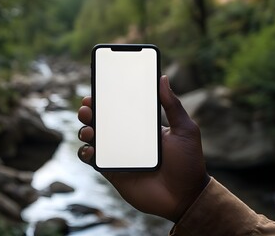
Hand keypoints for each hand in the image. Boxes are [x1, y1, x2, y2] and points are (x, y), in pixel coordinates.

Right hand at [77, 75, 208, 221]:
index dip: (107, 99)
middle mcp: (127, 139)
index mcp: (142, 127)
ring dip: (85, 130)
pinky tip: (90, 150)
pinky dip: (86, 153)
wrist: (185, 197)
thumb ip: (173, 106)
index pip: (120, 109)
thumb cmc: (188, 163)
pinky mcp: (113, 172)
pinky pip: (93, 160)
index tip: (98, 90)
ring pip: (94, 139)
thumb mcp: (185, 130)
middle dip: (90, 112)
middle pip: (102, 121)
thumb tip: (163, 78)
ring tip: (89, 129)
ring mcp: (119, 155)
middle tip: (87, 108)